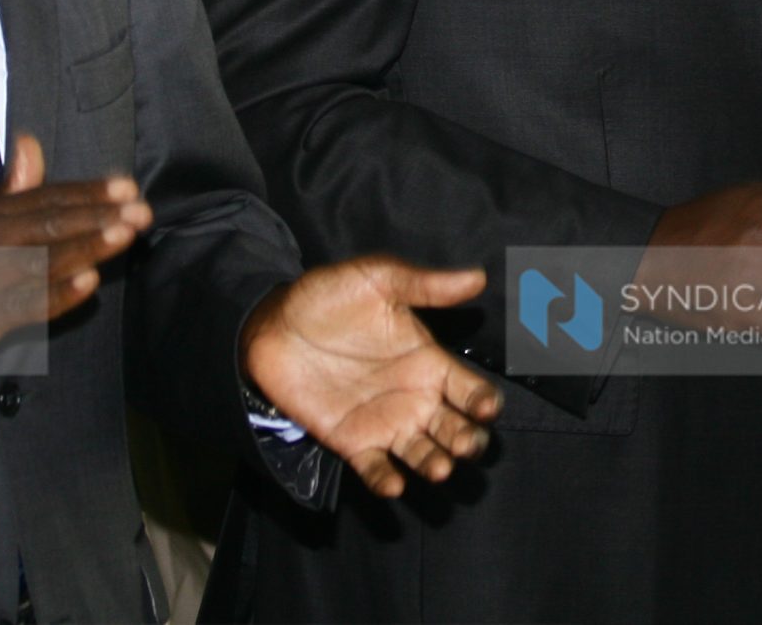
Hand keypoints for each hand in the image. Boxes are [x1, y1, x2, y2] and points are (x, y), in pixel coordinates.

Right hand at [0, 134, 147, 384]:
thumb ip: (9, 191)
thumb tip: (32, 142)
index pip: (43, 198)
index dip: (86, 192)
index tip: (126, 185)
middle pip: (47, 223)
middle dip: (98, 215)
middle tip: (141, 209)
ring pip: (41, 260)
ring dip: (87, 246)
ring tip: (125, 233)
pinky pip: (24, 305)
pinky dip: (57, 294)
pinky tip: (89, 284)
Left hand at [240, 257, 501, 498]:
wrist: (274, 323)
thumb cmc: (330, 296)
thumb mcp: (379, 279)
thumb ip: (426, 285)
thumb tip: (478, 277)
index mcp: (429, 361)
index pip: (469, 389)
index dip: (484, 400)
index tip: (486, 407)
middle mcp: (415, 397)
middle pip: (456, 428)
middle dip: (468, 440)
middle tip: (466, 443)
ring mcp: (384, 422)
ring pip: (422, 453)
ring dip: (434, 463)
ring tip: (438, 468)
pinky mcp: (352, 442)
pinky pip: (375, 467)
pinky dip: (385, 479)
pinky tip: (392, 484)